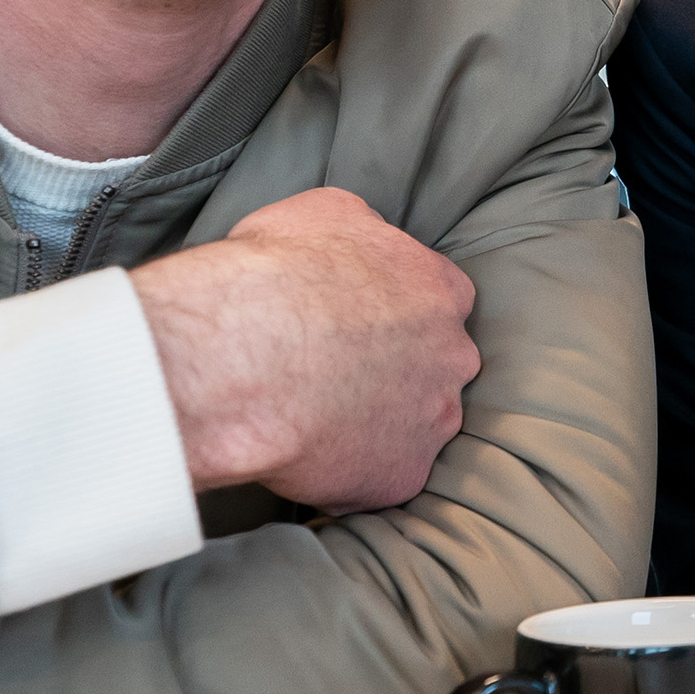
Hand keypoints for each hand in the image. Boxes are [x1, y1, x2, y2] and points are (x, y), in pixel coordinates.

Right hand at [131, 186, 477, 511]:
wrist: (242, 354)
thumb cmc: (275, 274)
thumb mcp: (321, 213)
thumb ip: (363, 232)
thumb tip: (363, 240)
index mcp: (440, 289)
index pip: (440, 302)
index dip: (396, 315)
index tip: (358, 327)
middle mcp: (452, 355)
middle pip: (437, 367)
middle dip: (396, 372)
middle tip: (333, 375)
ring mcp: (433, 420)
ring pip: (415, 427)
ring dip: (376, 426)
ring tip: (313, 421)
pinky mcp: (402, 476)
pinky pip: (381, 480)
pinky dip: (349, 476)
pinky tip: (304, 458)